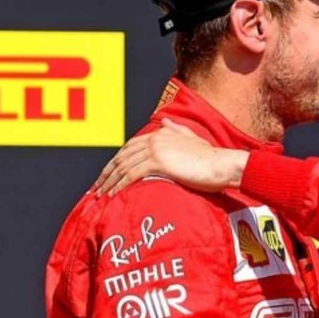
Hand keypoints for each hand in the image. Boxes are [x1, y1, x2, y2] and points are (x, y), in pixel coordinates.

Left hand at [95, 118, 249, 195]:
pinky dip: (120, 185)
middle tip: (97, 188)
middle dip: (107, 173)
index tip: (107, 176)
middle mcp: (155, 138)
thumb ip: (176, 130)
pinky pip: (132, 175)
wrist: (221, 164)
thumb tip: (165, 121)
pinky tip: (113, 195)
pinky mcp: (158, 162)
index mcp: (160, 133)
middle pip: (122, 156)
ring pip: (124, 166)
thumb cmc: (211, 157)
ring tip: (101, 195)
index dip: (115, 162)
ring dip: (110, 182)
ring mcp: (155, 149)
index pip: (129, 147)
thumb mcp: (192, 138)